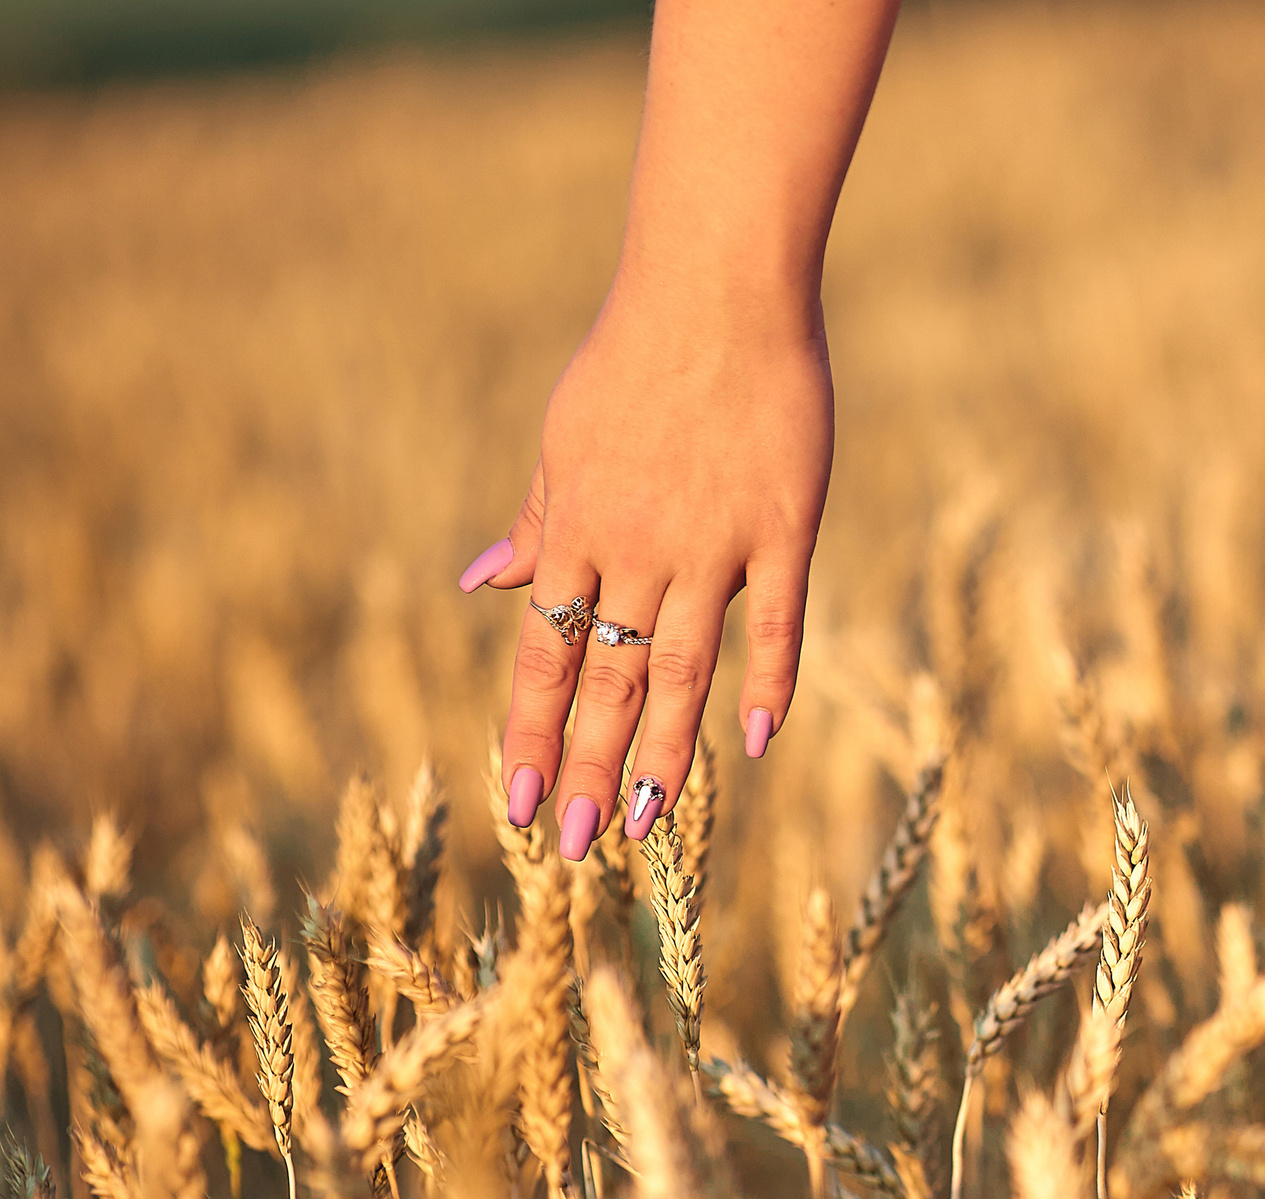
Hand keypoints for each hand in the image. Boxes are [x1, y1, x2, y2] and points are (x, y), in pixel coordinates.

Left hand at [461, 289, 829, 855]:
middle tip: (577, 845)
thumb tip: (480, 583)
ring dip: (663, 750)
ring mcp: (714, 540)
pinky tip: (758, 738)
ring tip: (649, 824)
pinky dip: (768, 677)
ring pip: (681, 665)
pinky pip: (777, 617)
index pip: (545, 656)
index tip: (519, 806)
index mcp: (578, 530)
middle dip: (588, 768)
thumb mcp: (565, 441)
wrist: (717, 286)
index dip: (533, 735)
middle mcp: (637, 547)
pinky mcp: (784, 524)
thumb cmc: (636, 360)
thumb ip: (537, 523)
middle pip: (605, 677)